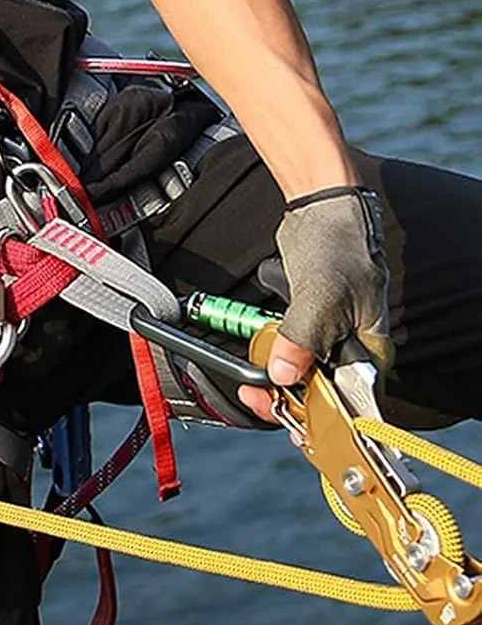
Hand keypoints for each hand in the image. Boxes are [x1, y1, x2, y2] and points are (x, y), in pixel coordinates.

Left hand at [237, 187, 391, 423]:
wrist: (319, 208)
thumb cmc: (337, 247)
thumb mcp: (322, 297)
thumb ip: (302, 339)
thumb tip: (282, 374)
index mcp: (369, 354)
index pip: (348, 403)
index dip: (317, 416)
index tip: (284, 416)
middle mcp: (351, 351)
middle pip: (320, 393)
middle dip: (287, 398)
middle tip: (256, 396)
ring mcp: (328, 337)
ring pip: (300, 373)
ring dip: (275, 377)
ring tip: (254, 381)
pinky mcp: (306, 323)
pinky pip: (287, 350)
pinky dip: (271, 354)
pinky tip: (259, 354)